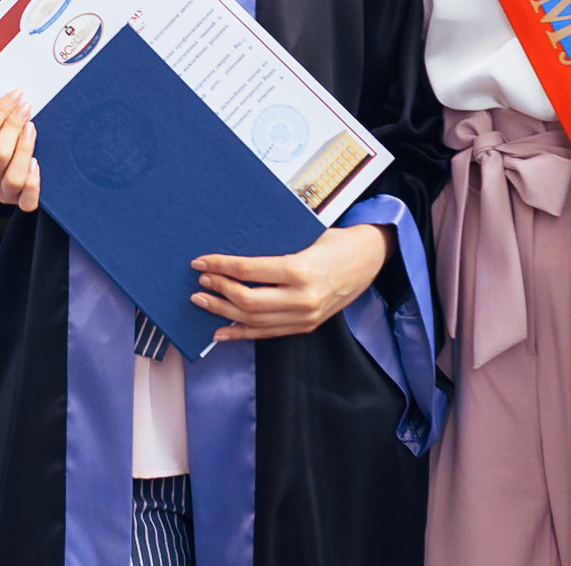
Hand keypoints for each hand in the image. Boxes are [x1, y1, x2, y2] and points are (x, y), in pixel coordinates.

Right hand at [0, 92, 39, 210]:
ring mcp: (0, 193)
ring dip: (25, 149)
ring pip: (14, 177)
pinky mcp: (17, 202)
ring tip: (31, 128)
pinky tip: (36, 163)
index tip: (15, 94)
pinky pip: (27, 200)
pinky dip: (33, 183)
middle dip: (14, 125)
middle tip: (26, 107)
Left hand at [190, 224, 395, 341]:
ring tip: (203, 302)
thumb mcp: (306, 237)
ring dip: (224, 312)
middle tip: (200, 281)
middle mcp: (303, 298)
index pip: (249, 271)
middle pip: (248, 300)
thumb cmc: (336, 241)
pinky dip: (241, 334)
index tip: (201, 262)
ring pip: (254, 320)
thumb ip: (273, 248)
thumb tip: (232, 253)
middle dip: (219, 290)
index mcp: (301, 270)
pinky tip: (221, 331)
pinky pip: (268, 333)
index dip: (221, 266)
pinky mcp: (307, 326)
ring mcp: (305, 316)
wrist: (369, 259)